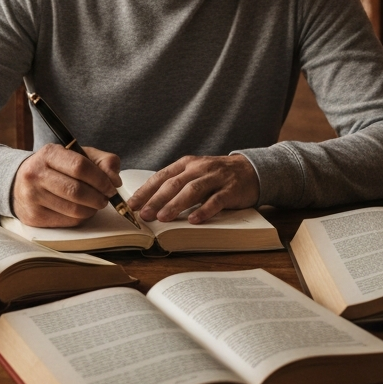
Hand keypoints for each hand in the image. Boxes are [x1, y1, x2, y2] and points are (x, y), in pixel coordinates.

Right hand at [13, 143, 121, 227]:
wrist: (20, 181)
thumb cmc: (56, 167)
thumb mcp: (78, 155)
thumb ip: (102, 161)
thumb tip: (114, 179)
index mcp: (48, 153)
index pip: (80, 167)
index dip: (101, 179)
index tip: (111, 186)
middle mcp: (36, 174)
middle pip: (77, 191)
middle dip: (98, 197)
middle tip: (106, 198)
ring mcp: (32, 197)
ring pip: (73, 210)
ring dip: (92, 209)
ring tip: (95, 203)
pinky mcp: (33, 217)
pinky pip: (67, 222)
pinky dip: (80, 218)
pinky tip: (81, 210)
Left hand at [127, 155, 259, 224]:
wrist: (250, 169)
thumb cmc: (217, 175)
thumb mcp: (195, 173)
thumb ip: (177, 183)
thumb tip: (150, 202)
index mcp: (187, 164)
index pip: (162, 176)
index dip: (146, 190)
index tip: (132, 204)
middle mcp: (199, 168)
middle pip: (174, 184)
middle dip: (157, 199)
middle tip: (144, 214)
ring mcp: (215, 178)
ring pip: (192, 190)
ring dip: (176, 204)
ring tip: (163, 218)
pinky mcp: (230, 189)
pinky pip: (216, 200)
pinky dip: (204, 210)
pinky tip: (194, 220)